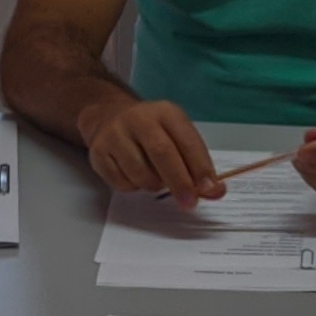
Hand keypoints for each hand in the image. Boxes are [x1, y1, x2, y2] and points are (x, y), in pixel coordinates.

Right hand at [83, 94, 224, 200]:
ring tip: (155, 180)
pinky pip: (121, 182)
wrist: (108, 116)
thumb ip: (196, 163)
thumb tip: (216, 191)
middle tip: (189, 203)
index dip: (200, 167)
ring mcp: (115, 134)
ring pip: (140, 173)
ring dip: (154, 186)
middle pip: (162, 154)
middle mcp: (139, 119)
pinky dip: (133, 187)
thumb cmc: (151, 132)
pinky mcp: (98, 152)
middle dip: (179, 183)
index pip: (187, 140)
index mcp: (165, 112)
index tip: (210, 189)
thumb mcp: (177, 136)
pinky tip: (134, 175)